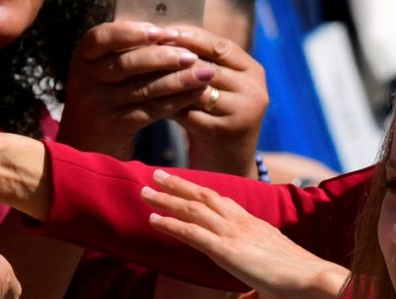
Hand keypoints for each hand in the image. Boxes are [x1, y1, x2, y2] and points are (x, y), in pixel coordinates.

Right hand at [57, 22, 215, 158]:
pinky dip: (176, 101)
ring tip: (205, 73)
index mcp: (82, 60)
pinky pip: (150, 110)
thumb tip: (168, 37)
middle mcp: (84, 80)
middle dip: (164, 57)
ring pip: (143, 87)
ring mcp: (96, 105)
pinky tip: (195, 94)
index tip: (162, 32)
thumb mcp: (102, 77)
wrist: (85, 150)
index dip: (132, 32)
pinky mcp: (113, 128)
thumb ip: (124, 56)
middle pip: (128, 63)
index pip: (102, 37)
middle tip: (192, 56)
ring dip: (178, 79)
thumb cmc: (103, 105)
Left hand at [140, 169, 349, 298]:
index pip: (222, 206)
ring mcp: (235, 235)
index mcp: (256, 229)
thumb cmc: (301, 291)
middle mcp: (244, 225)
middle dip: (178, 186)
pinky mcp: (228, 250)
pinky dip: (171, 224)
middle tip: (155, 175)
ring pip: (194, 209)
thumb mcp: (269, 295)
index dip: (200, 195)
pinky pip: (193, 232)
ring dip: (167, 198)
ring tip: (144, 190)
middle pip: (205, 198)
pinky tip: (153, 220)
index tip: (182, 187)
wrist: (317, 285)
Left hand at [159, 27, 268, 176]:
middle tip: (144, 51)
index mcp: (254, 72)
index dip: (191, 37)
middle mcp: (254, 90)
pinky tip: (146, 99)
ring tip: (141, 72)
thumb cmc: (215, 122)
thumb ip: (202, 65)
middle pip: (207, 66)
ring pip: (195, 89)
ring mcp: (242, 112)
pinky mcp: (223, 132)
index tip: (163, 32)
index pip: (220, 46)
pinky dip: (165, 104)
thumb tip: (165, 38)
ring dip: (167, 80)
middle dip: (174, 59)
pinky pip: (186, 111)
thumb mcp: (218, 90)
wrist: (227, 169)